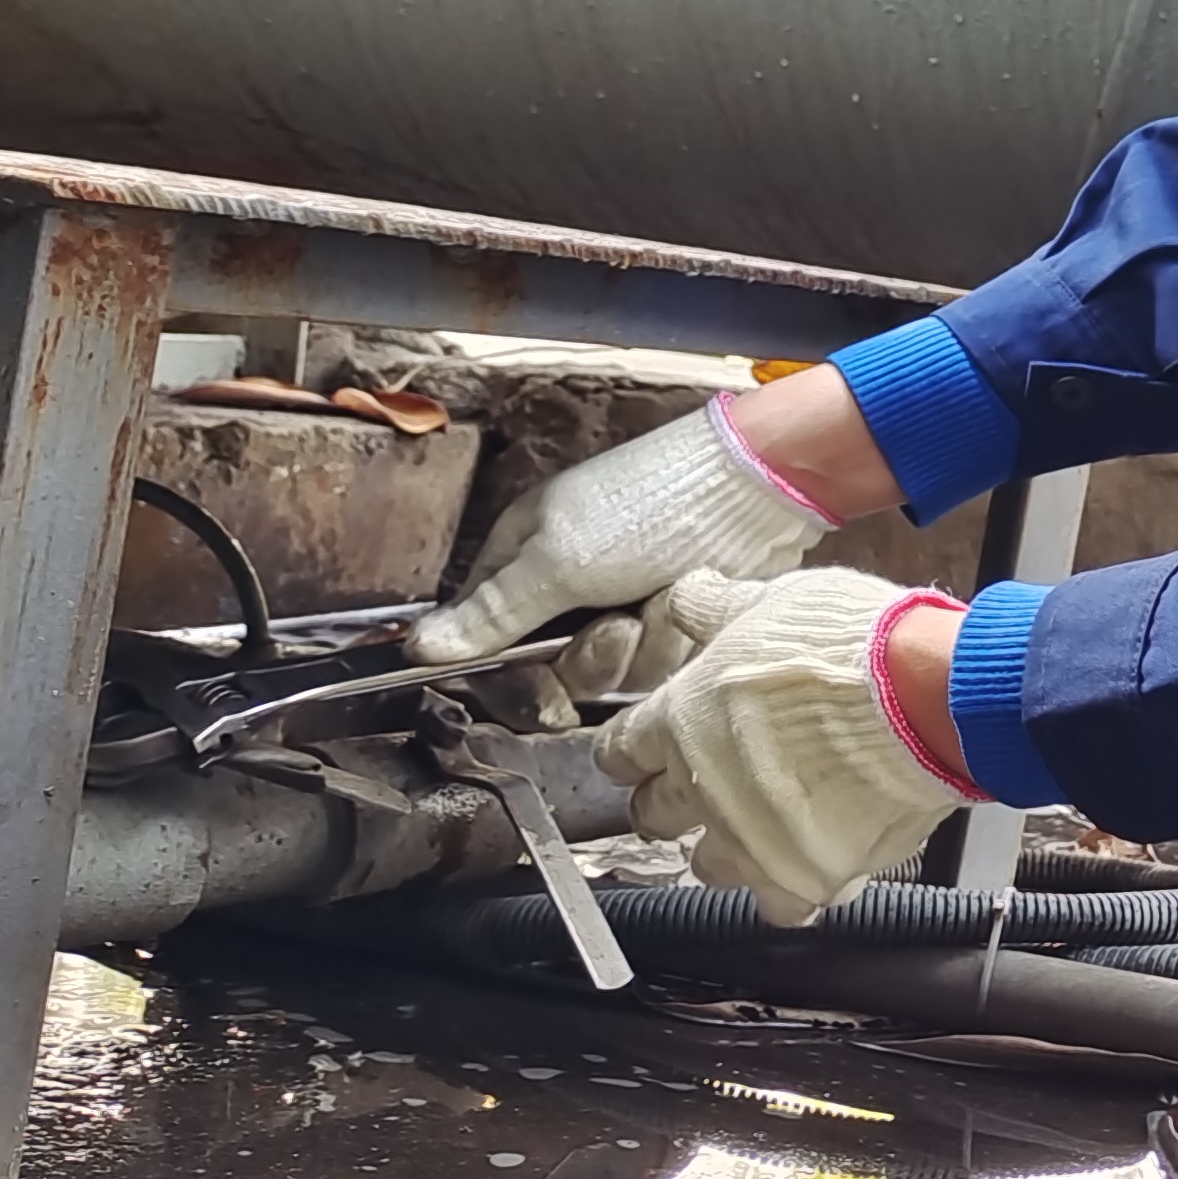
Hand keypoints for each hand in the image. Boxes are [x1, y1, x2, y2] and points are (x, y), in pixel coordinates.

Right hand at [409, 396, 832, 669]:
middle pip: (554, 670)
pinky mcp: (673, 616)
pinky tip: (696, 599)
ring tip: (665, 596)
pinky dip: (682, 636)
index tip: (536, 689)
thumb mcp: (559, 562)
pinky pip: (665, 662)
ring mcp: (623, 600)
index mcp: (522, 557)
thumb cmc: (652, 506)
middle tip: (618, 626)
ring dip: (645, 643)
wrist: (761, 488)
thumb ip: (492, 614)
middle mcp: (568, 584)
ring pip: (615, 673)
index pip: (485, 642)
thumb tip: (416, 649)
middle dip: (594, 658)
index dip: (508, 675)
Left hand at [594, 568, 977, 923]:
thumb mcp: (776, 600)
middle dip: (671, 803)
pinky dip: (791, 892)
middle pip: (653, 815)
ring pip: (708, 867)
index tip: (641, 752)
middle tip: (702, 787)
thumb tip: (687, 598)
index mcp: (682, 718)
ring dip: (728, 849)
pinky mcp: (802, 876)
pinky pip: (779, 906)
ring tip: (759, 827)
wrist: (924, 698)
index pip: (622, 750)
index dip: (630, 751)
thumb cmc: (852, 645)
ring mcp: (750, 839)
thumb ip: (721, 608)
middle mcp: (702, 787)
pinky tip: (810, 865)